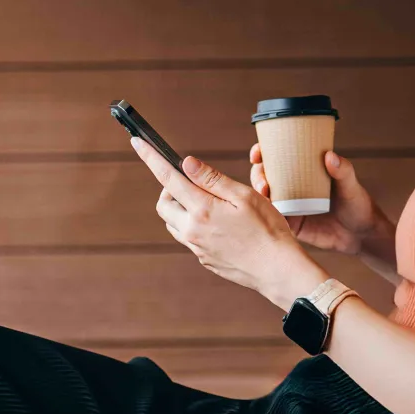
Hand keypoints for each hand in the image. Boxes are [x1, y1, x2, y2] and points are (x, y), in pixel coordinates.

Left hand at [130, 137, 311, 303]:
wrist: (277, 270)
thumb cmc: (267, 230)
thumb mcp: (244, 196)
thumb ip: (212, 179)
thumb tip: (186, 163)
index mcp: (202, 210)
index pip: (168, 178)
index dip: (151, 158)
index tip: (137, 143)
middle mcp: (192, 230)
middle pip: (163, 204)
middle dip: (169, 189)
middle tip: (191, 183)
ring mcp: (196, 248)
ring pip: (173, 223)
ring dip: (180, 209)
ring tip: (208, 204)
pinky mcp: (204, 259)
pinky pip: (188, 238)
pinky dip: (193, 225)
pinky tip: (218, 225)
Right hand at [249, 142, 387, 255]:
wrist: (361, 236)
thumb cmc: (358, 205)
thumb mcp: (351, 186)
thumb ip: (344, 171)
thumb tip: (329, 155)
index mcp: (304, 169)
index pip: (278, 156)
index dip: (262, 152)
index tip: (258, 152)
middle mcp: (293, 184)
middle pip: (265, 175)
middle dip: (257, 174)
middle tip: (264, 181)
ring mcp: (290, 204)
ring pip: (265, 196)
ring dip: (257, 193)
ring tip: (265, 195)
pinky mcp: (291, 223)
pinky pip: (272, 217)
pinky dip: (264, 214)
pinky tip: (263, 214)